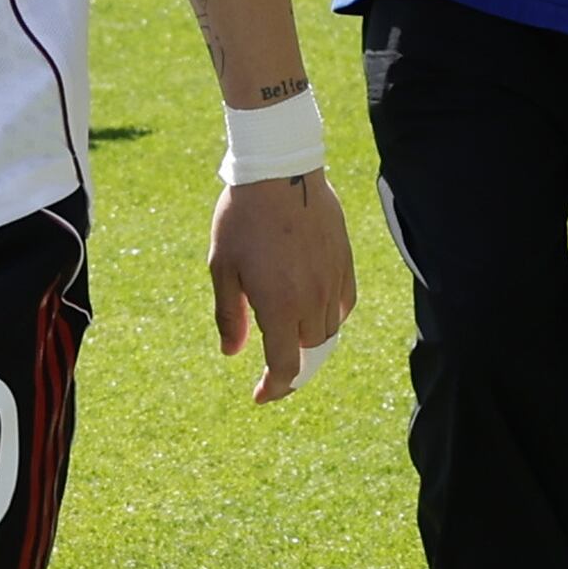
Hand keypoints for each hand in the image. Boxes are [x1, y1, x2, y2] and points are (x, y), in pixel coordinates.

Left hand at [207, 169, 357, 404]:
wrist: (280, 172)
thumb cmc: (242, 219)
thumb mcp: (223, 268)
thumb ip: (229, 315)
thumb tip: (232, 354)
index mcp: (279, 306)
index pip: (285, 367)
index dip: (274, 389)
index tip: (260, 395)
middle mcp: (311, 300)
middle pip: (309, 354)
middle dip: (292, 371)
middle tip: (274, 375)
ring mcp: (332, 281)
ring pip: (328, 332)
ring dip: (310, 346)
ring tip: (291, 345)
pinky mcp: (344, 263)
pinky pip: (344, 305)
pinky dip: (331, 319)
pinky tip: (315, 316)